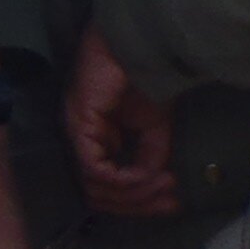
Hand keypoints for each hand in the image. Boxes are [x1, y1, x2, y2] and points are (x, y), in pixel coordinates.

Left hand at [63, 22, 181, 218]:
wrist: (140, 44)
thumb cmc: (143, 76)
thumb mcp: (153, 127)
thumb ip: (150, 157)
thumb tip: (154, 185)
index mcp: (95, 140)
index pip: (105, 187)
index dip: (138, 201)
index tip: (173, 203)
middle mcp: (80, 141)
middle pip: (98, 194)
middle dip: (138, 204)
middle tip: (171, 202)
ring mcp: (76, 135)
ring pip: (96, 187)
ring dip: (135, 193)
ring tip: (165, 185)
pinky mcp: (79, 127)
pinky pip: (96, 170)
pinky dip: (124, 180)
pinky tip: (147, 176)